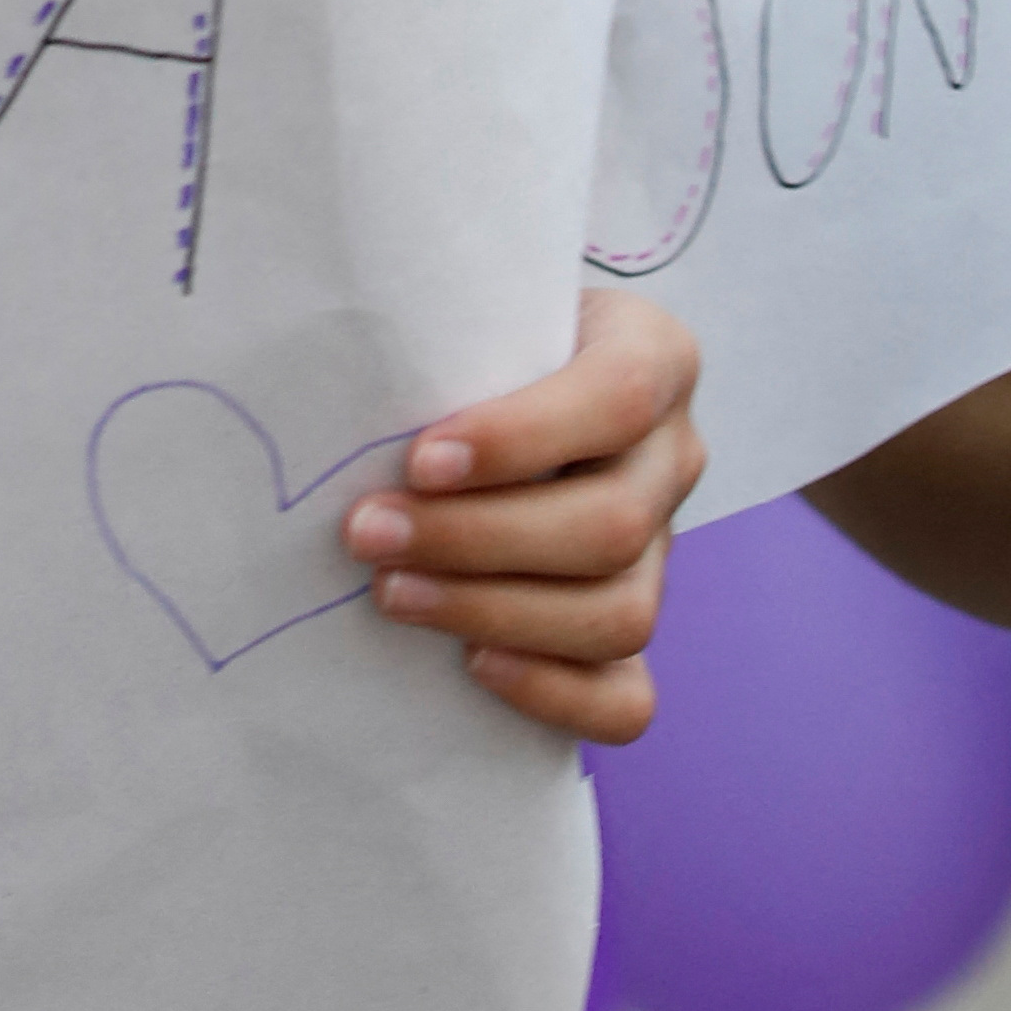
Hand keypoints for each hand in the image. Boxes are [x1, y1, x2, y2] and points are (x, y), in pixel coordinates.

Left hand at [339, 288, 703, 742]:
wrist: (478, 387)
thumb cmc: (464, 344)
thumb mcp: (468, 313)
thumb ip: (439, 338)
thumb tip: (340, 393)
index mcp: (650, 356)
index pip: (616, 398)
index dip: (520, 440)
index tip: (420, 461)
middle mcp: (671, 455)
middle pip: (612, 525)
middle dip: (476, 540)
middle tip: (368, 534)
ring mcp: (663, 550)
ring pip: (620, 615)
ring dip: (494, 613)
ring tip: (392, 593)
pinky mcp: (631, 622)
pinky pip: (626, 698)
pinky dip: (552, 693)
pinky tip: (472, 664)